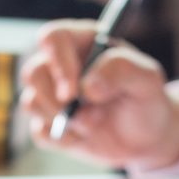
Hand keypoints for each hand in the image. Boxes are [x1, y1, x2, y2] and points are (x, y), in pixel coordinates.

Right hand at [19, 19, 178, 168]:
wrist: (147, 137)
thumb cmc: (147, 99)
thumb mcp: (148, 80)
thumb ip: (121, 70)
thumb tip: (87, 86)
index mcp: (83, 42)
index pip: (53, 38)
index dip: (58, 63)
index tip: (75, 91)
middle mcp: (62, 65)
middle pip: (33, 72)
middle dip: (54, 98)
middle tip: (82, 113)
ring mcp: (53, 95)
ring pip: (30, 103)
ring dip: (62, 120)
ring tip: (93, 123)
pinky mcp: (50, 123)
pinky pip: (38, 132)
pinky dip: (61, 140)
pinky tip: (83, 137)